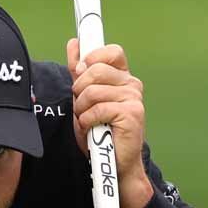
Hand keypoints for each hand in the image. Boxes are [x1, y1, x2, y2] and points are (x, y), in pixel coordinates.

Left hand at [67, 37, 153, 207]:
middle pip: (95, 69)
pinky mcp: (131, 114)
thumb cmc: (101, 133)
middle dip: (79, 90)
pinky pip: (97, 109)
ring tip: (88, 121)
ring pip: (92, 91)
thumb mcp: (85, 98)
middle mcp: (132, 85)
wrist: (115, 164)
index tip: (83, 72)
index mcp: (123, 78)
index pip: (111, 51)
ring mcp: (134, 99)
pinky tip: (93, 129)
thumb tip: (74, 43)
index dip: (93, 58)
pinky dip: (87, 122)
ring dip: (81, 110)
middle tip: (83, 107)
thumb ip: (80, 72)